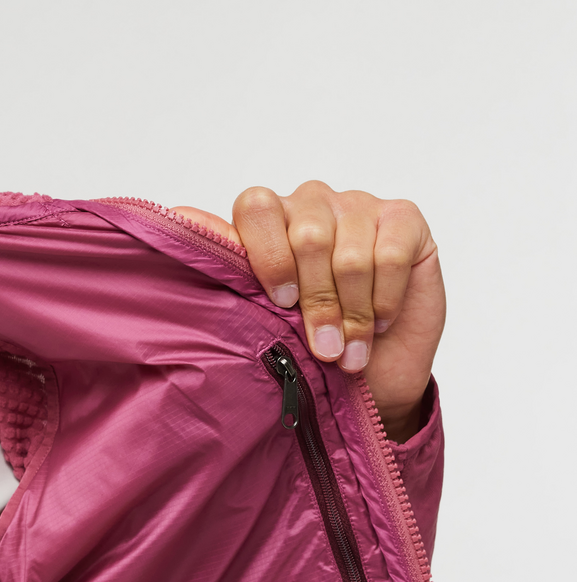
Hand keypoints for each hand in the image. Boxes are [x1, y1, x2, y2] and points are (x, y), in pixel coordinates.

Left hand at [173, 182, 445, 443]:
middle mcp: (310, 204)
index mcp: (267, 221)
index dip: (268, 257)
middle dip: (316, 303)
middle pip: (308, 235)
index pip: (256, 206)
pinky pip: (391, 253)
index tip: (280, 303)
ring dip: (352, 313)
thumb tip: (177, 216)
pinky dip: (383, 299)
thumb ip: (226, 271)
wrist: (368, 377)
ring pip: (350, 253)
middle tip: (321, 347)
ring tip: (349, 350)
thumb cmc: (306, 347)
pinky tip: (379, 322)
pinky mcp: (404, 220)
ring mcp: (358, 206)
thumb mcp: (259, 319)